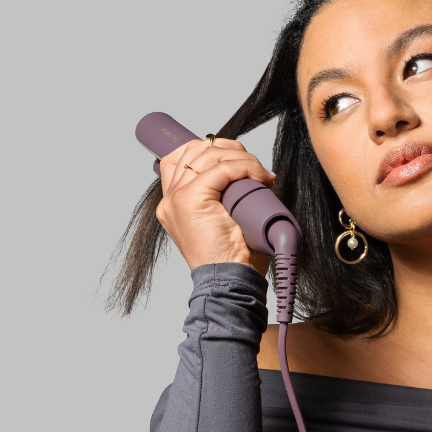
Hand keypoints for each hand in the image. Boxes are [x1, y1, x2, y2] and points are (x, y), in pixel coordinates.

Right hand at [155, 137, 273, 272]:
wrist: (231, 281)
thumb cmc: (234, 259)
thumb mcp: (227, 222)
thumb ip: (225, 198)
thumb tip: (247, 174)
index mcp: (175, 204)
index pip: (181, 157)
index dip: (210, 149)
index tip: (238, 159)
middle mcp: (170, 199)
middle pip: (194, 150)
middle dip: (229, 150)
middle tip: (255, 167)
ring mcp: (177, 199)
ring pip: (209, 156)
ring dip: (242, 158)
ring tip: (261, 175)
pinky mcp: (190, 200)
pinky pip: (220, 168)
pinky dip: (244, 167)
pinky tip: (260, 178)